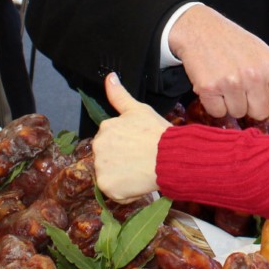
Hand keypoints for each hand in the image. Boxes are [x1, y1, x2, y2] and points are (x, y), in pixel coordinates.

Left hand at [93, 73, 168, 200]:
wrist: (170, 157)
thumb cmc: (157, 132)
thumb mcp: (138, 109)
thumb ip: (119, 95)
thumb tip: (109, 76)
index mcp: (104, 128)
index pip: (110, 142)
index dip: (126, 146)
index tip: (139, 147)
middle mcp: (98, 147)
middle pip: (107, 159)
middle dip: (121, 161)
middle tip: (141, 160)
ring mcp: (100, 168)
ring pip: (110, 176)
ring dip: (122, 177)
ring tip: (142, 171)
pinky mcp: (107, 187)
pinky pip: (114, 193)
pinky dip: (125, 192)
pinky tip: (139, 183)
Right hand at [169, 6, 268, 133]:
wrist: (200, 29)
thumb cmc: (233, 43)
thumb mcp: (260, 57)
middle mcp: (254, 75)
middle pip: (261, 114)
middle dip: (251, 105)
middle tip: (241, 86)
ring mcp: (232, 82)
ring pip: (238, 114)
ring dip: (231, 103)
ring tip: (225, 80)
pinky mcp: (210, 88)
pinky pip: (217, 113)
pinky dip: (214, 103)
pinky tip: (213, 84)